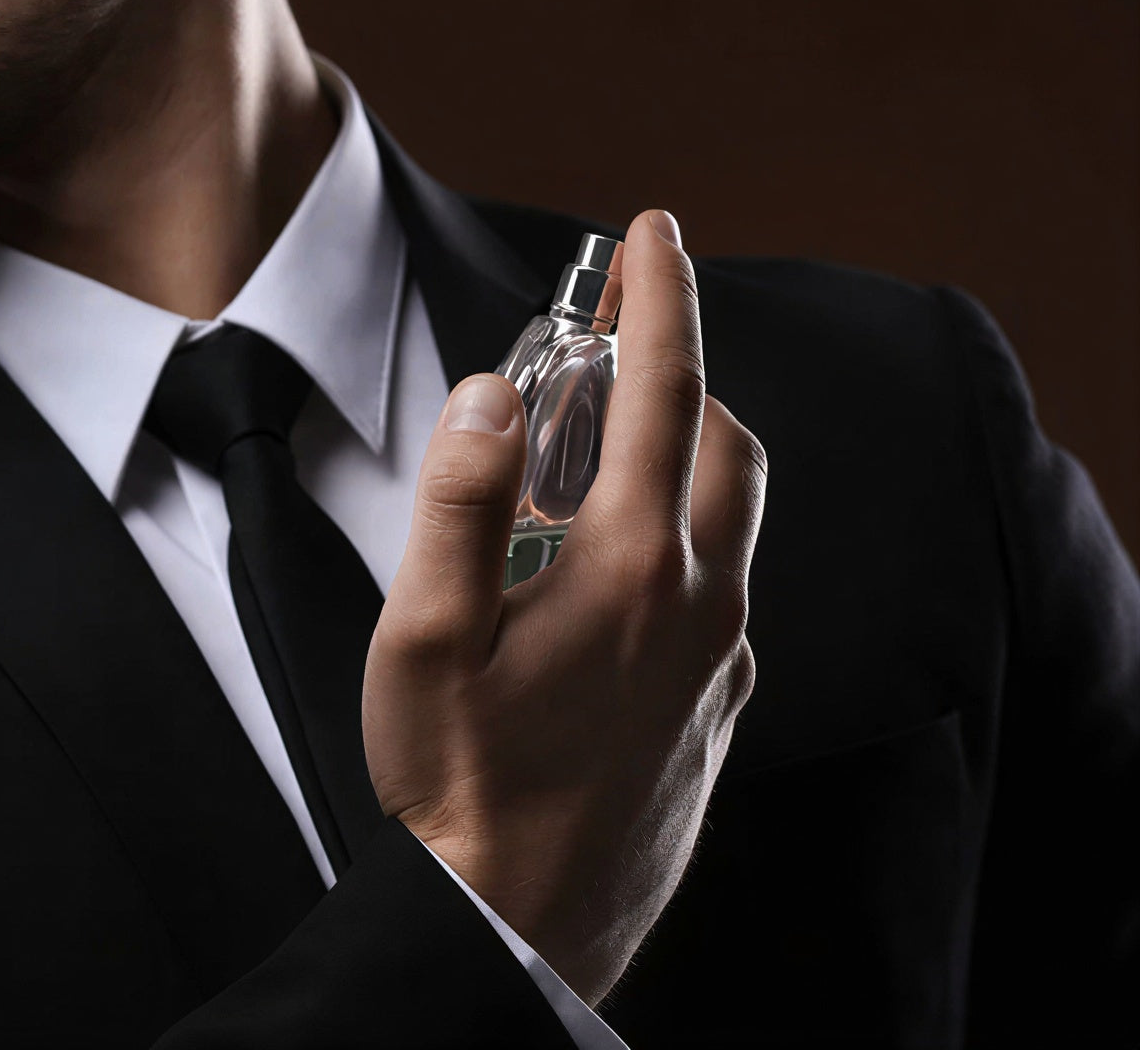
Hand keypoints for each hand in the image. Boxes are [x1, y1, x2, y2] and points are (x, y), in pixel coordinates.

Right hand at [363, 209, 766, 1004]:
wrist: (519, 921)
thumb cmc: (460, 782)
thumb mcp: (422, 635)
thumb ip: (458, 500)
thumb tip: (493, 395)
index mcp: (628, 564)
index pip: (663, 390)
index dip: (661, 297)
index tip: (657, 235)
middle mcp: (700, 601)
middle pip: (723, 441)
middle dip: (683, 368)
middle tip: (620, 342)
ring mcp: (721, 659)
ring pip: (733, 517)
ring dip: (687, 454)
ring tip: (606, 451)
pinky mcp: (719, 707)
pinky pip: (724, 589)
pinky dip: (686, 539)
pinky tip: (616, 571)